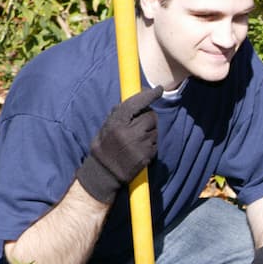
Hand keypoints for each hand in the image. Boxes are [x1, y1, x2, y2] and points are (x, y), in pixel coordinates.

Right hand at [75, 85, 162, 203]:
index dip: (148, 95)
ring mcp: (140, 145)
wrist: (104, 173)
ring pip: (155, 129)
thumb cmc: (104, 147)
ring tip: (136, 139)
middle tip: (138, 124)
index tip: (158, 89)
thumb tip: (136, 100)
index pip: (135, 104)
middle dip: (147, 117)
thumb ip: (120, 114)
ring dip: (149, 131)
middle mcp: (130, 133)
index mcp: (117, 124)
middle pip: (151, 116)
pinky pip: (155, 143)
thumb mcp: (106, 127)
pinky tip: (139, 148)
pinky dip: (150, 143)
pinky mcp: (147, 155)